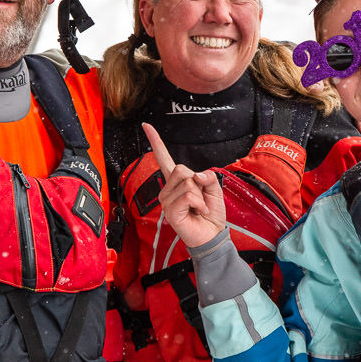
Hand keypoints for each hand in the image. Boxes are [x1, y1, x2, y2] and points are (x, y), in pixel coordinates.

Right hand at [143, 122, 226, 247]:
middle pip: (180, 168)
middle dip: (197, 181)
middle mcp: (168, 190)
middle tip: (199, 198)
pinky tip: (197, 211)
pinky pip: (188, 195)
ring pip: (186, 182)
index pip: (164, 158)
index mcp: (177, 182)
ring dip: (200, 195)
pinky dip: (199, 202)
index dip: (155, 141)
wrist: (213, 235)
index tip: (146, 126)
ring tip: (198, 207)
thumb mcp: (214, 189)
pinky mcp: (170, 211)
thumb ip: (207, 176)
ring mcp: (167, 201)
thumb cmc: (211, 214)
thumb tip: (196, 174)